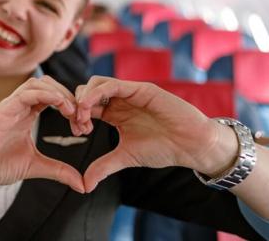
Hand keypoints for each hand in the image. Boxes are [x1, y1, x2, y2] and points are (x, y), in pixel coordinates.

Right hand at [0, 77, 84, 194]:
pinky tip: (59, 105)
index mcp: (26, 114)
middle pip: (47, 84)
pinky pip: (24, 94)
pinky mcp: (1, 111)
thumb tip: (83, 185)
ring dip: (59, 93)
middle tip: (82, 118)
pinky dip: (44, 94)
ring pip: (37, 83)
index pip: (52, 96)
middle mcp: (18, 106)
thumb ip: (59, 171)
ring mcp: (9, 106)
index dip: (71, 105)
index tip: (84, 126)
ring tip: (72, 111)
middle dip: (69, 96)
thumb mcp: (36, 166)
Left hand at [73, 76, 235, 191]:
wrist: (191, 145)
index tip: (77, 132)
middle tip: (79, 126)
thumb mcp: (126, 157)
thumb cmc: (163, 149)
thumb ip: (104, 166)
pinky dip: (96, 94)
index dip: (76, 116)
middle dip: (77, 106)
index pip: (87, 106)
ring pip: (95, 83)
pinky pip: (112, 84)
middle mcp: (119, 100)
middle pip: (86, 91)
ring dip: (84, 98)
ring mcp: (129, 92)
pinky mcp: (140, 89)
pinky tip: (91, 108)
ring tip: (84, 118)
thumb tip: (85, 185)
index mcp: (114, 112)